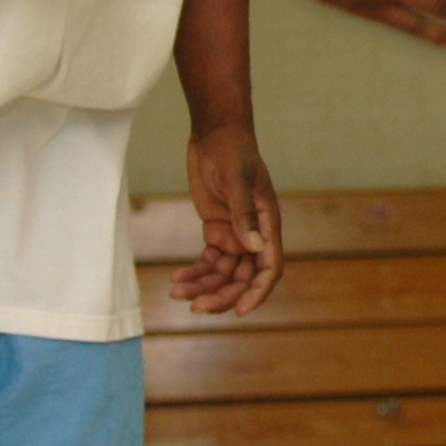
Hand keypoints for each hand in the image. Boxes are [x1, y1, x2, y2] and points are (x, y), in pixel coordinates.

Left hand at [173, 122, 283, 316]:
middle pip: (242, 278)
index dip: (257, 292)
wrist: (215, 134)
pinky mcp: (216, 231)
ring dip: (202, 286)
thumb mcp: (238, 180)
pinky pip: (207, 261)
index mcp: (268, 226)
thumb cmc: (233, 152)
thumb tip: (254, 247)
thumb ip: (245, 213)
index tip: (240, 310)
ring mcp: (235, 235)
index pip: (269, 268)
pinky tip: (176, 279)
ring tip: (177, 292)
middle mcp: (254, 236)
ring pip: (221, 274)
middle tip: (195, 306)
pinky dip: (193, 272)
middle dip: (222, 294)